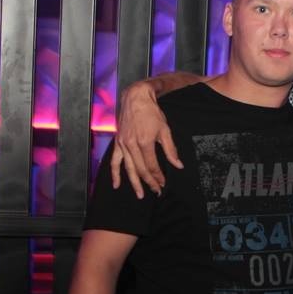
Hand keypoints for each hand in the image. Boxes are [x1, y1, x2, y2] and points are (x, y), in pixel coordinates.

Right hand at [112, 79, 182, 197]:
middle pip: (141, 170)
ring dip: (134, 183)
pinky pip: (114, 161)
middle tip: (156, 191)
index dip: (158, 176)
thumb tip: (178, 165)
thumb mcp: (165, 130)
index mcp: (145, 142)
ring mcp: (123, 144)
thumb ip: (171, 150)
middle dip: (149, 182)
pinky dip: (115, 174)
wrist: (136, 99)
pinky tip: (117, 184)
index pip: (152, 166)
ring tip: (140, 194)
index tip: (163, 183)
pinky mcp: (118, 143)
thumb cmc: (152, 113)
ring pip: (129, 169)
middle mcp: (132, 145)